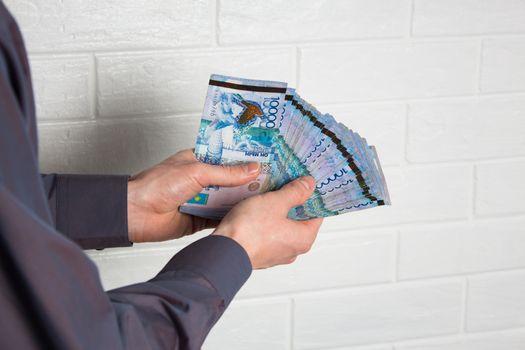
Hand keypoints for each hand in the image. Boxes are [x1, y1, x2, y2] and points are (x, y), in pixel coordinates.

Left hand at [127, 149, 259, 242]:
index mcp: (198, 160)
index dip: (245, 157)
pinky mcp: (198, 218)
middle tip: (272, 179)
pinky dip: (231, 217)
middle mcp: (200, 179)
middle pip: (230, 179)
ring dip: (242, 199)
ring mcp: (200, 199)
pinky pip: (220, 217)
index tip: (266, 158)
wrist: (135, 214)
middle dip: (248, 180)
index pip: (227, 157)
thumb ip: (226, 173)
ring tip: (266, 197)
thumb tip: (252, 169)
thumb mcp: (196, 172)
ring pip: (227, 199)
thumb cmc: (156, 185)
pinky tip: (247, 216)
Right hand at [213, 176, 322, 268]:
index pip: (316, 213)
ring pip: (281, 227)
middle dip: (292, 202)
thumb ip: (295, 192)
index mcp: (304, 238)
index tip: (305, 184)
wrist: (223, 252)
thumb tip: (308, 185)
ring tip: (268, 195)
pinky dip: (265, 222)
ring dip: (276, 212)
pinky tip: (256, 210)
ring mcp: (276, 254)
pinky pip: (268, 234)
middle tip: (285, 185)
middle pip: (299, 220)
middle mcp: (293, 250)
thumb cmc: (250, 231)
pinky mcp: (260, 253)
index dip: (311, 196)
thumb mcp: (276, 202)